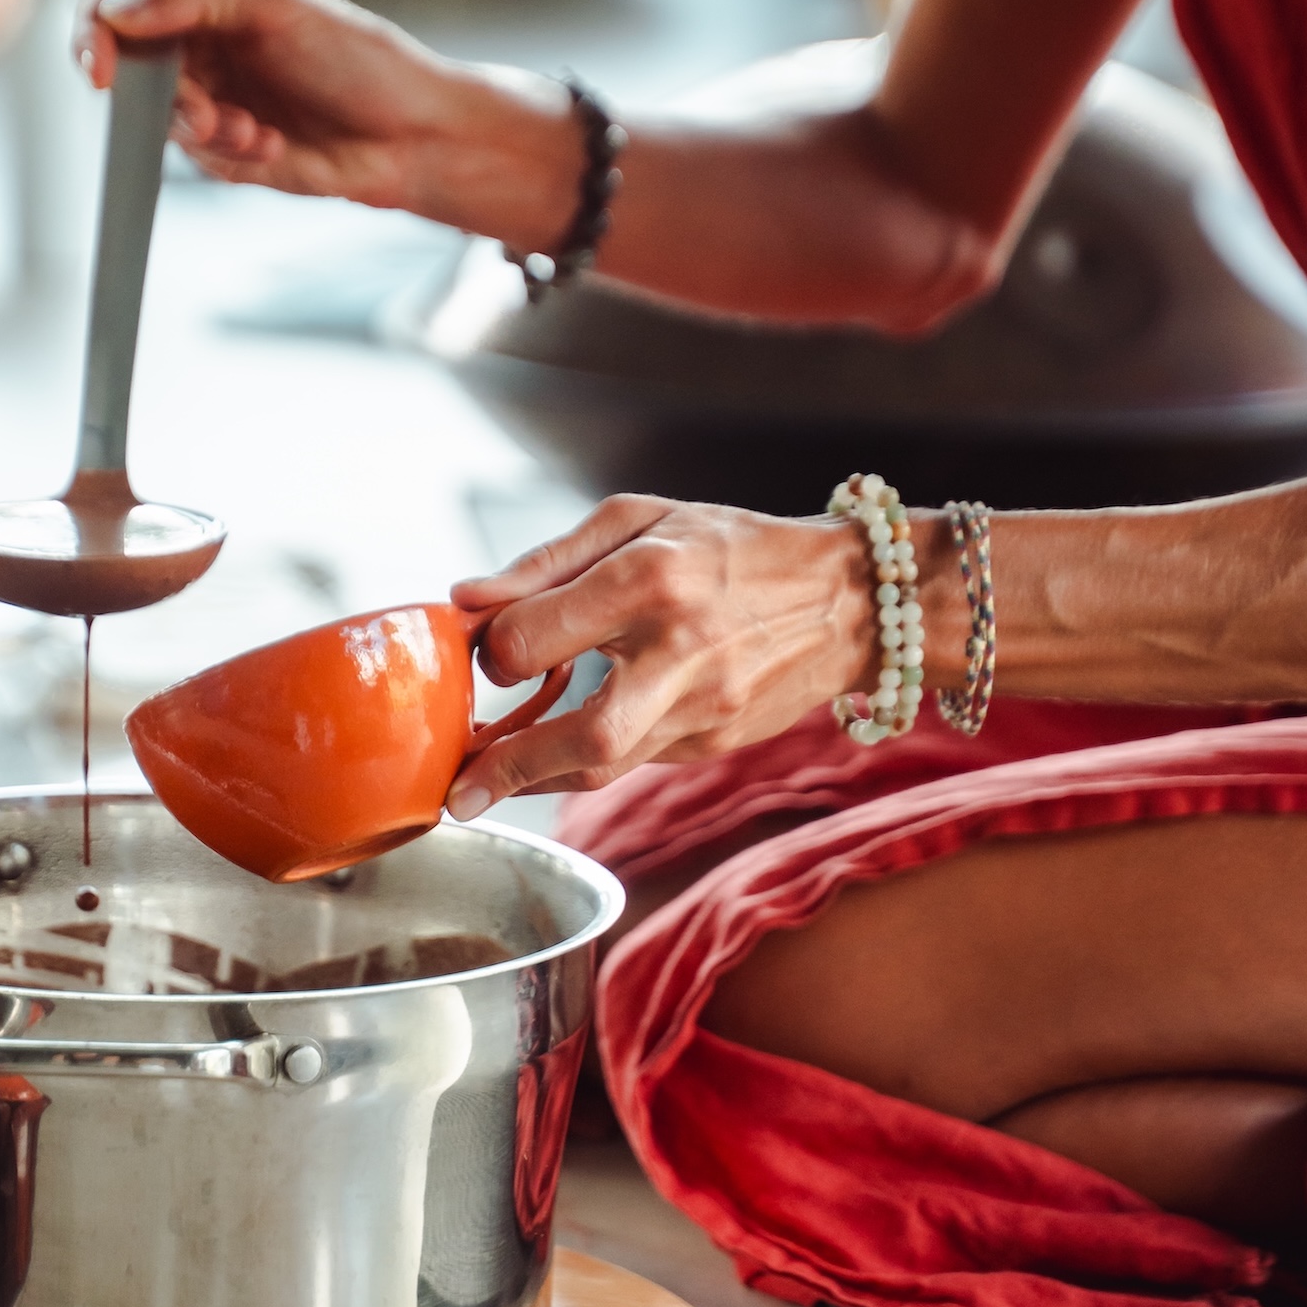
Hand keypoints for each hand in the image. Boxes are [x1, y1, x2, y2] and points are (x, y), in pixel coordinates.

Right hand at [82, 0, 577, 245]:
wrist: (410, 135)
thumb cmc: (358, 58)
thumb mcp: (277, 4)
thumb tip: (117, 9)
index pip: (117, 6)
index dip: (95, 34)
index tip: (100, 68)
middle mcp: (200, 49)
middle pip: (128, 72)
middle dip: (164, 99)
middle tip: (207, 111)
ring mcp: (212, 102)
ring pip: (159, 125)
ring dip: (204, 131)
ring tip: (255, 131)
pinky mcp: (229, 153)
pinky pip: (197, 161)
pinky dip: (230, 156)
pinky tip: (272, 146)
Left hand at [445, 496, 878, 813]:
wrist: (846, 597)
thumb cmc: (730, 547)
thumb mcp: (639, 520)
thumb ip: (547, 562)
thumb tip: (466, 600)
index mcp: (651, 579)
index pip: (535, 636)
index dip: (494, 649)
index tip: (488, 649)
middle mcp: (681, 650)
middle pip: (581, 735)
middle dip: (507, 765)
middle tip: (459, 786)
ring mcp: (705, 707)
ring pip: (603, 767)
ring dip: (534, 779)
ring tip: (485, 785)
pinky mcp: (715, 743)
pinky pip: (632, 762)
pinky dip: (584, 762)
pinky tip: (557, 752)